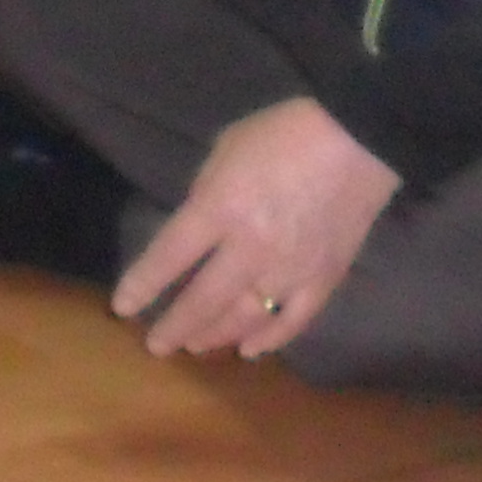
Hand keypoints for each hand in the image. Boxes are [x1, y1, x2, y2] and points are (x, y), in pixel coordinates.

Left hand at [113, 95, 401, 356]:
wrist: (358, 137)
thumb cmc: (284, 132)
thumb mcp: (225, 149)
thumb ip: (205, 193)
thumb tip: (193, 233)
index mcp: (220, 208)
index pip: (169, 256)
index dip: (143, 284)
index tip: (123, 307)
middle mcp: (250, 248)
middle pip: (203, 300)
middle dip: (174, 326)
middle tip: (155, 345)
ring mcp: (290, 269)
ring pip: (244, 318)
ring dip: (215, 336)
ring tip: (195, 346)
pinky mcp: (324, 279)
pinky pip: (293, 321)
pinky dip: (270, 339)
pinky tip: (250, 349)